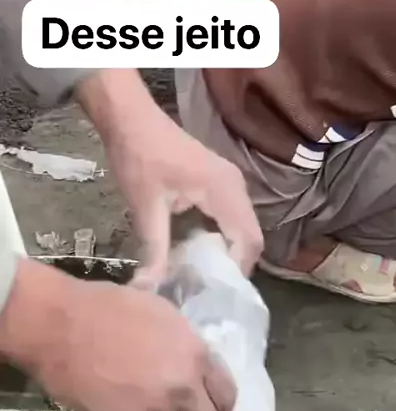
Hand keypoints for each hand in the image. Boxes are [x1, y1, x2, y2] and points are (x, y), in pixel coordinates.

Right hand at [0, 259, 235, 410]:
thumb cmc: (105, 307)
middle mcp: (182, 386)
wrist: (60, 325)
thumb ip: (181, 342)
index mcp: (195, 355)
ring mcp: (154, 409)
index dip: (221, 405)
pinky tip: (109, 402)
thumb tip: (186, 356)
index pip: (226, 392)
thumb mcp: (158, 312)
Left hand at [76, 70, 263, 287]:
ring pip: (243, 228)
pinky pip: (233, 218)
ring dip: (229, 253)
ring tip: (205, 278)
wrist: (129, 118)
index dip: (237, 271)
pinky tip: (199, 253)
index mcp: (224, 191)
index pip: (248, 240)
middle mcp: (236, 187)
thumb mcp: (145, 207)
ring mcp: (230, 182)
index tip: (216, 293)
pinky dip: (222, 239)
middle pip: (251, 237)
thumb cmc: (138, 157)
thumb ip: (154, 250)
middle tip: (210, 290)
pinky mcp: (219, 182)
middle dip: (235, 266)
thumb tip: (148, 290)